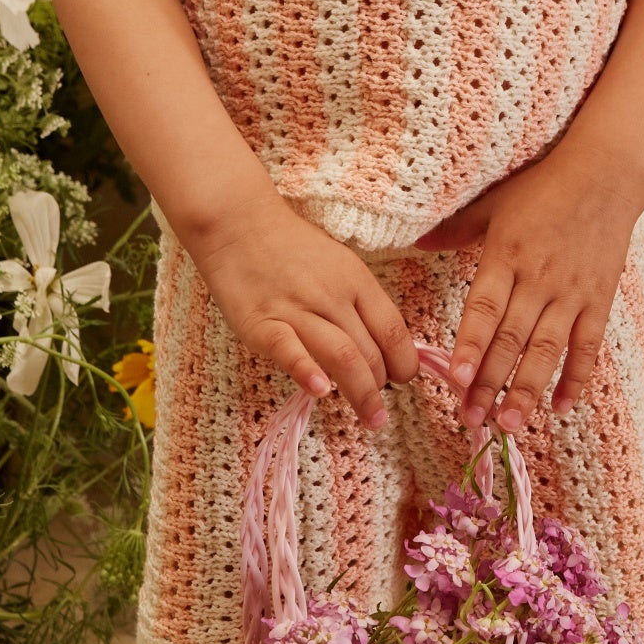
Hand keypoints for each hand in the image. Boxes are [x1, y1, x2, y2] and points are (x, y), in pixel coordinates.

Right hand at [188, 186, 419, 429]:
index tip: (405, 380)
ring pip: (342, 355)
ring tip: (371, 419)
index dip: (405, 360)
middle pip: (370, 349)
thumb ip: (356, 301)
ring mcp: (297, 309)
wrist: (238, 224)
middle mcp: (332, 296)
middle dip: (382, 387)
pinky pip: (289, 349)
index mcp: (356, 280)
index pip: (392, 328)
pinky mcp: (262, 323)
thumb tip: (379, 343)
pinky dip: (306, 370)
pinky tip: (320, 391)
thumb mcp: (338, 264)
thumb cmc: (290, 246)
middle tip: (381, 412)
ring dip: (361, 393)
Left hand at [414, 148, 643, 431]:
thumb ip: (456, 229)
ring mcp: (571, 292)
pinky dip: (578, 377)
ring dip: (529, 389)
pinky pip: (589, 345)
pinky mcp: (599, 299)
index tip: (456, 379)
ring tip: (511, 424)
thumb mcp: (494, 203)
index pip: (485, 308)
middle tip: (472, 419)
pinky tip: (563, 407)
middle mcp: (539, 278)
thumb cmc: (543, 186)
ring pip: (548, 348)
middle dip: (491, 382)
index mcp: (507, 254)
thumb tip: (415, 243)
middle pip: (512, 338)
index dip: (471, 345)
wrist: (605, 173)